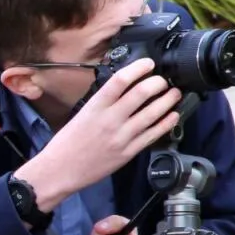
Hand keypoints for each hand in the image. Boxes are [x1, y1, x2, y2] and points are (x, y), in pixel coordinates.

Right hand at [13, 58, 180, 210]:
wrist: (60, 170)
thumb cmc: (67, 143)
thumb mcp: (82, 114)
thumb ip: (104, 102)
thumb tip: (126, 89)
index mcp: (95, 107)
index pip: (121, 80)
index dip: (139, 68)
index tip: (148, 64)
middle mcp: (110, 119)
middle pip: (141, 93)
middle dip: (158, 83)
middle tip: (163, 80)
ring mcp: (121, 137)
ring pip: (153, 113)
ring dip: (168, 100)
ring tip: (174, 94)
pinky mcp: (129, 152)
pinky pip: (153, 134)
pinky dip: (167, 123)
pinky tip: (173, 115)